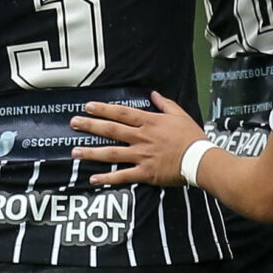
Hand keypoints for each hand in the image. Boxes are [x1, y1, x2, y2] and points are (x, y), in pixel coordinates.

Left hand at [70, 92, 206, 185]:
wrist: (199, 159)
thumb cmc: (191, 136)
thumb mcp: (180, 115)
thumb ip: (165, 104)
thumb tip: (153, 93)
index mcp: (149, 122)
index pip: (122, 113)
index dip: (104, 109)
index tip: (88, 106)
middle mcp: (141, 138)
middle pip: (111, 130)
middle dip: (91, 126)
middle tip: (74, 123)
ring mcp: (141, 156)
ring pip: (111, 153)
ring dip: (91, 153)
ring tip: (74, 152)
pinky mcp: (144, 172)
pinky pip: (122, 175)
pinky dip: (107, 178)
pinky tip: (93, 179)